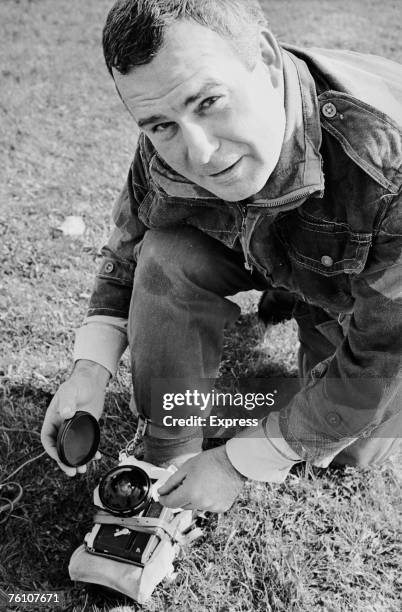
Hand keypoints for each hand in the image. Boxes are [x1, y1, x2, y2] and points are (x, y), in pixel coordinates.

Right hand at [41, 360, 109, 475]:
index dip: (51, 451)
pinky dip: (90, 451)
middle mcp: (62, 426)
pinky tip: (96, 457)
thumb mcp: (70, 390)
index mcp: (53, 419)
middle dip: (64, 462)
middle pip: (60, 448)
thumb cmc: (78, 384)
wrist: (92, 382)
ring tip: (83, 470)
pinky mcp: (86, 429)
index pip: (47, 439)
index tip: (59, 459)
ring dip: (77, 460)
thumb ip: (67, 401)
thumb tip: (66, 414)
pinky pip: (86, 443)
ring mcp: (74, 428)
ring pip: (72, 449)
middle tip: (72, 472)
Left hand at [158, 445, 245, 512]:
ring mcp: (212, 507)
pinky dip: (206, 500)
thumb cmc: (212, 461)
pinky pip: (207, 506)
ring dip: (193, 498)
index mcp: (190, 492)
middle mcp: (201, 503)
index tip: (162, 496)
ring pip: (195, 506)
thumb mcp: (187, 467)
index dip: (164, 499)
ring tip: (201, 482)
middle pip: (182, 505)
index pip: (170, 503)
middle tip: (184, 482)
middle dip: (179, 496)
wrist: (234, 462)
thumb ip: (171, 481)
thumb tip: (161, 491)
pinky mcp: (221, 508)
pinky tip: (211, 487)